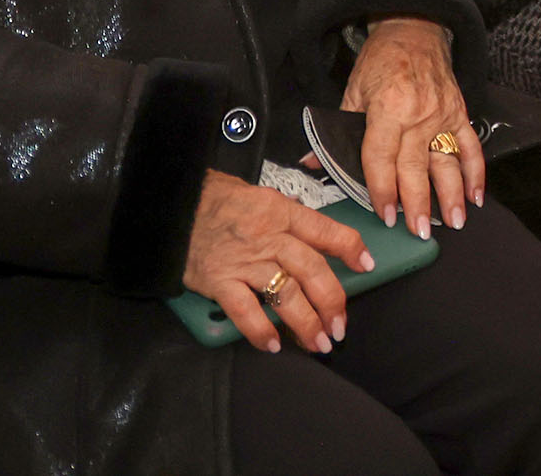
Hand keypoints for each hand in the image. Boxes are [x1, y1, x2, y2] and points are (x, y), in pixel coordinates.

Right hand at [185, 169, 361, 353]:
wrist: (173, 205)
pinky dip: (260, 331)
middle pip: (312, 270)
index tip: (366, 266)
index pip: (326, 231)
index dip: (351, 249)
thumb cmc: (217, 200)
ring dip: (306, 323)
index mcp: (282, 212)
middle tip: (340, 326)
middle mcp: (268, 237)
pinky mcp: (219, 281)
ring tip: (318, 343)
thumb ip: (288, 217)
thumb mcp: (261, 195)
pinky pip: (245, 311)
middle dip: (332, 301)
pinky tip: (273, 345)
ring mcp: (244, 261)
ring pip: (285, 294)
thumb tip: (315, 237)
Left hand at [343, 15, 480, 238]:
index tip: (383, 215)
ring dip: (451, 195)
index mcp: (387, 109)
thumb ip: (337, 132)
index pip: (382, 158)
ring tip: (453, 222)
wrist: (413, 29)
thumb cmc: (380, 62)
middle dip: (417, 203)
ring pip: (447, 162)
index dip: (381, 190)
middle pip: (415, 167)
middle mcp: (418, 114)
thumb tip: (312, 165)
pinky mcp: (459, 112)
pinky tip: (475, 197)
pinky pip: (471, 147)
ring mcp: (442, 114)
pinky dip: (476, 172)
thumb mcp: (351, 92)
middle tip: (418, 232)